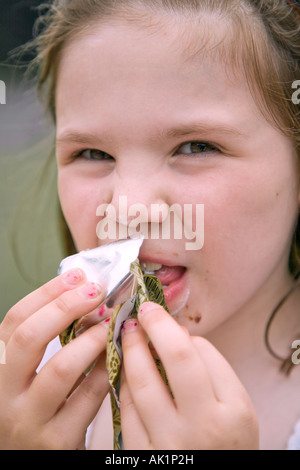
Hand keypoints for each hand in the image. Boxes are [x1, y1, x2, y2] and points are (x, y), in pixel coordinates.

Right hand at [0, 269, 109, 449]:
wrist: (31, 458)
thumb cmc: (36, 407)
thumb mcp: (28, 373)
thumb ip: (46, 338)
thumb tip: (83, 292)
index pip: (15, 320)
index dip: (47, 293)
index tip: (79, 275)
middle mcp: (4, 393)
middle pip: (29, 338)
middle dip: (66, 307)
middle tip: (97, 292)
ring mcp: (28, 420)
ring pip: (61, 368)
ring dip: (92, 339)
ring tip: (112, 323)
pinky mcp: (56, 441)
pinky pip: (87, 398)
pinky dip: (106, 370)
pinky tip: (119, 355)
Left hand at [120, 302, 258, 449]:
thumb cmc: (226, 441)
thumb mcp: (235, 406)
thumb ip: (213, 369)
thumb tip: (177, 335)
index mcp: (231, 412)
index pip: (197, 356)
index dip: (169, 328)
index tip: (155, 311)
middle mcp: (201, 429)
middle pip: (171, 363)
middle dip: (149, 330)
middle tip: (138, 313)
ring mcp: (168, 446)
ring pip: (140, 386)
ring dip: (130, 354)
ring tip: (127, 336)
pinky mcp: (141, 457)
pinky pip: (126, 413)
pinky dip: (124, 387)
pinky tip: (125, 372)